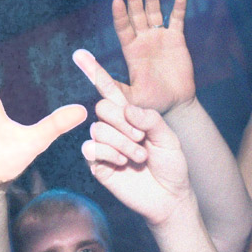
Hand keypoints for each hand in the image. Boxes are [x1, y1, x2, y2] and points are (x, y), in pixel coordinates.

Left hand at [73, 0, 194, 114]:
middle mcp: (144, 41)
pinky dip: (178, 8)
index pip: (123, 28)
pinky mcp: (177, 41)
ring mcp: (160, 38)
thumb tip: (88, 72)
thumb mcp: (127, 96)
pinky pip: (177, 21)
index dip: (120, 14)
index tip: (116, 0)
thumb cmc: (150, 103)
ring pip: (155, 13)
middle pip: (137, 15)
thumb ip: (109, 84)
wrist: (175, 106)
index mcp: (131, 51)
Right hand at [80, 64, 190, 226]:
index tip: (80, 54)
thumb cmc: (171, 165)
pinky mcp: (97, 163)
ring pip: (98, 128)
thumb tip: (127, 109)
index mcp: (129, 115)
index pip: (108, 90)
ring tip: (139, 156)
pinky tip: (123, 163)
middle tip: (141, 138)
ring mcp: (104, 145)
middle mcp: (113, 127)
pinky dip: (109, 153)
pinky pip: (91, 148)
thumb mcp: (168, 137)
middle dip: (123, 121)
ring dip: (122, 142)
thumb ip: (150, 119)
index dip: (94, 72)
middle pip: (102, 107)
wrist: (169, 197)